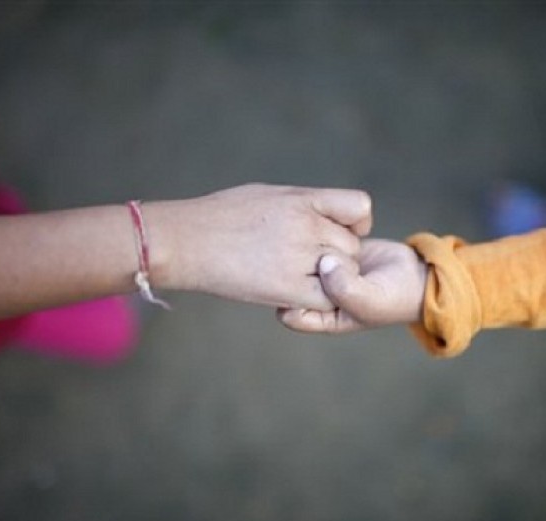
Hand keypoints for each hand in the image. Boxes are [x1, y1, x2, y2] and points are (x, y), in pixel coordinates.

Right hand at [145, 183, 371, 309]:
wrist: (185, 240)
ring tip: (296, 277)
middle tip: (306, 262)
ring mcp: (299, 257)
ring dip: (328, 280)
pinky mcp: (288, 289)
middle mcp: (307, 226)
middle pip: (351, 246)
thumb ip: (304, 205)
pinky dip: (319, 302)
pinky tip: (295, 296)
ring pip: (343, 274)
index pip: (360, 207)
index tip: (338, 231)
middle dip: (336, 255)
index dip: (355, 223)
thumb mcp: (268, 195)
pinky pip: (327, 300)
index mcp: (303, 199)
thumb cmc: (221, 216)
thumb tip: (325, 214)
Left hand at [276, 239, 427, 332]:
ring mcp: (326, 271)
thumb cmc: (395, 298)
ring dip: (310, 245)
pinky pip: (320, 240)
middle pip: (289, 282)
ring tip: (324, 238)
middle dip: (294, 267)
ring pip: (302, 258)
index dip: (288, 297)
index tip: (300, 280)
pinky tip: (337, 229)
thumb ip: (344, 288)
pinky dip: (325, 232)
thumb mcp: (370, 301)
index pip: (288, 312)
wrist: (420, 276)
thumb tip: (324, 263)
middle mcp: (318, 294)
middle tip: (314, 256)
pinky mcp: (335, 248)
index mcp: (321, 316)